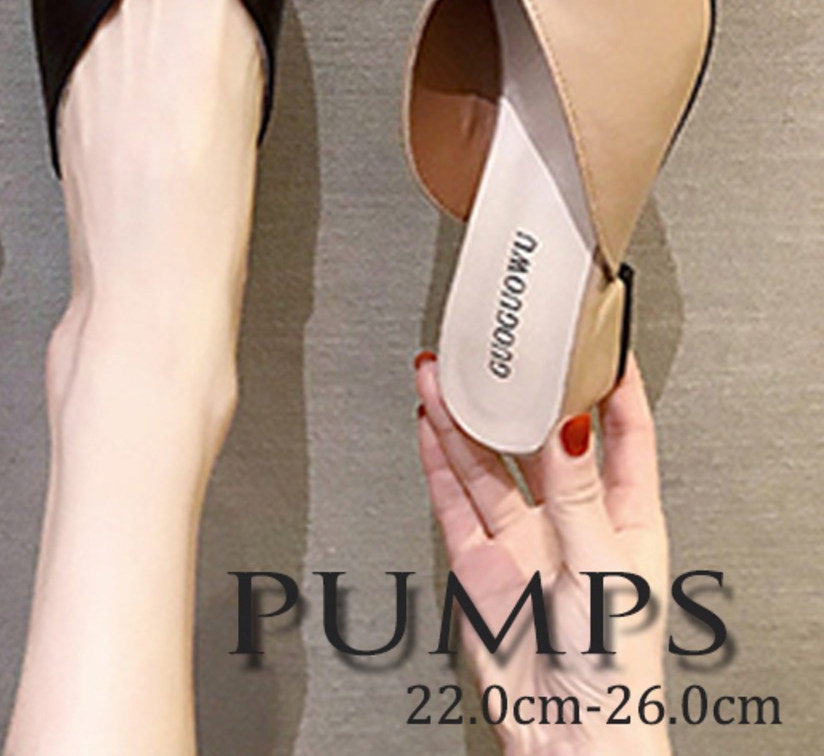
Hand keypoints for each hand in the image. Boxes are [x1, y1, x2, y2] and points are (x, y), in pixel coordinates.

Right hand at [415, 354, 669, 754]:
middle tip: (490, 348)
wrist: (566, 742)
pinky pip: (454, 500)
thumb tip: (567, 426)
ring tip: (440, 373)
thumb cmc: (613, 675)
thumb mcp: (605, 570)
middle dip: (513, 392)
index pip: (622, 433)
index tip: (593, 338)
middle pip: (538, 438)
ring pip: (485, 462)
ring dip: (462, 417)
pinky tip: (428, 425)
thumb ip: (578, 494)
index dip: (609, 383)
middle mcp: (570, 520)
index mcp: (625, 518)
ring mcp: (520, 540)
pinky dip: (437, 461)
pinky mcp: (479, 563)